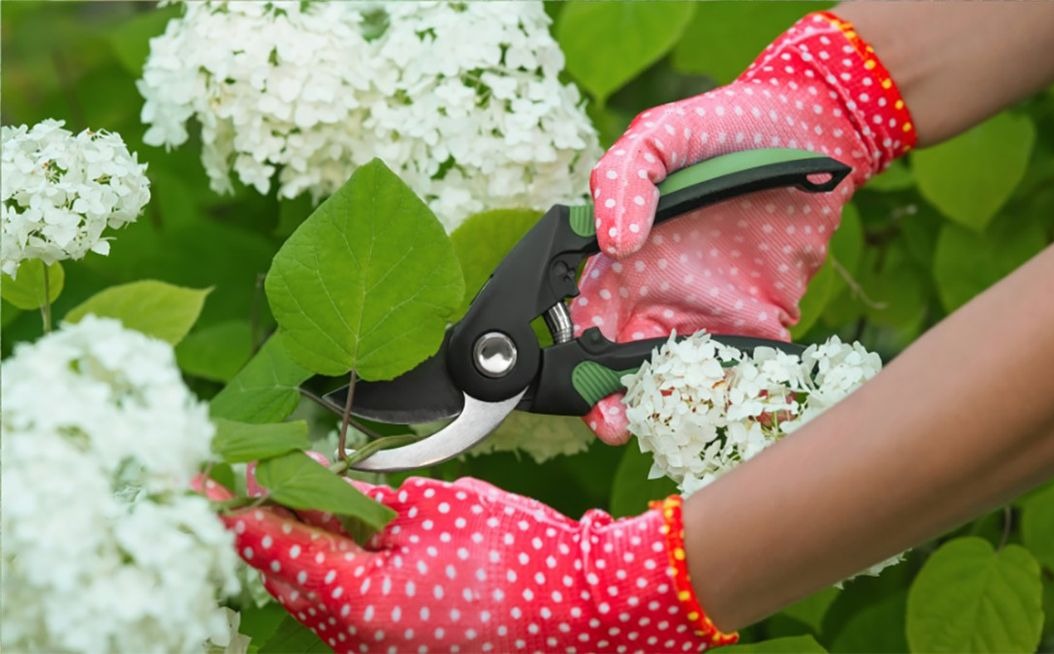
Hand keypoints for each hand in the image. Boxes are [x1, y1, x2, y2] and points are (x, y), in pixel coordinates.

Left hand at [202, 466, 733, 652]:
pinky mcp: (402, 650)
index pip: (277, 549)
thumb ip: (364, 500)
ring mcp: (380, 653)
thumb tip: (318, 483)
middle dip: (262, 527)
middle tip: (239, 481)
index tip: (203, 480)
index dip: (238, 508)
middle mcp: (359, 642)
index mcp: (361, 603)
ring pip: (312, 600)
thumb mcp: (437, 508)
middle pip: (285, 579)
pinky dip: (332, 574)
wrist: (586, 607)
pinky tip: (337, 538)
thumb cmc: (521, 555)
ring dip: (296, 551)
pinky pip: (346, 614)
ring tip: (287, 501)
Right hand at [571, 12, 915, 442]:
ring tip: (665, 424)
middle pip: (621, 367)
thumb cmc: (723, 127)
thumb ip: (620, 183)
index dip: (572, 358)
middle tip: (614, 424)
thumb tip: (613, 246)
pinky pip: (742, 373)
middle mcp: (656, 297)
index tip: (576, 383)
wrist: (813, 128)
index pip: (582, 322)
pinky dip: (735, 398)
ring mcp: (707, 314)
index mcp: (619, 262)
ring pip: (676, 380)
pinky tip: (730, 411)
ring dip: (667, 408)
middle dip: (612, 402)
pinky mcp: (759, 325)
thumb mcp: (656, 137)